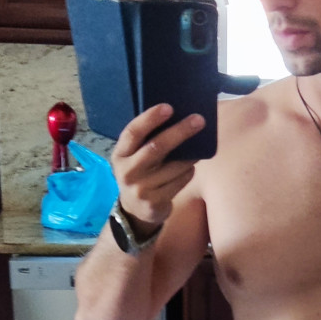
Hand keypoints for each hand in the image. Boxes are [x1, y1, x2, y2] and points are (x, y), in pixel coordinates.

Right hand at [111, 104, 205, 235]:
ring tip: (200, 146)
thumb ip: (146, 142)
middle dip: (179, 132)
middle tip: (198, 120)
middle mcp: (127, 172)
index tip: (169, 107)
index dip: (150, 118)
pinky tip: (191, 168)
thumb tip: (177, 120)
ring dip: (189, 156)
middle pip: (156, 147)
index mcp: (120, 155)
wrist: (135, 211)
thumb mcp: (133, 158)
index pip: (133, 132)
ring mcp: (140, 189)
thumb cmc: (140, 174)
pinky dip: (187, 173)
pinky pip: (178, 183)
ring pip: (172, 167)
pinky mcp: (154, 203)